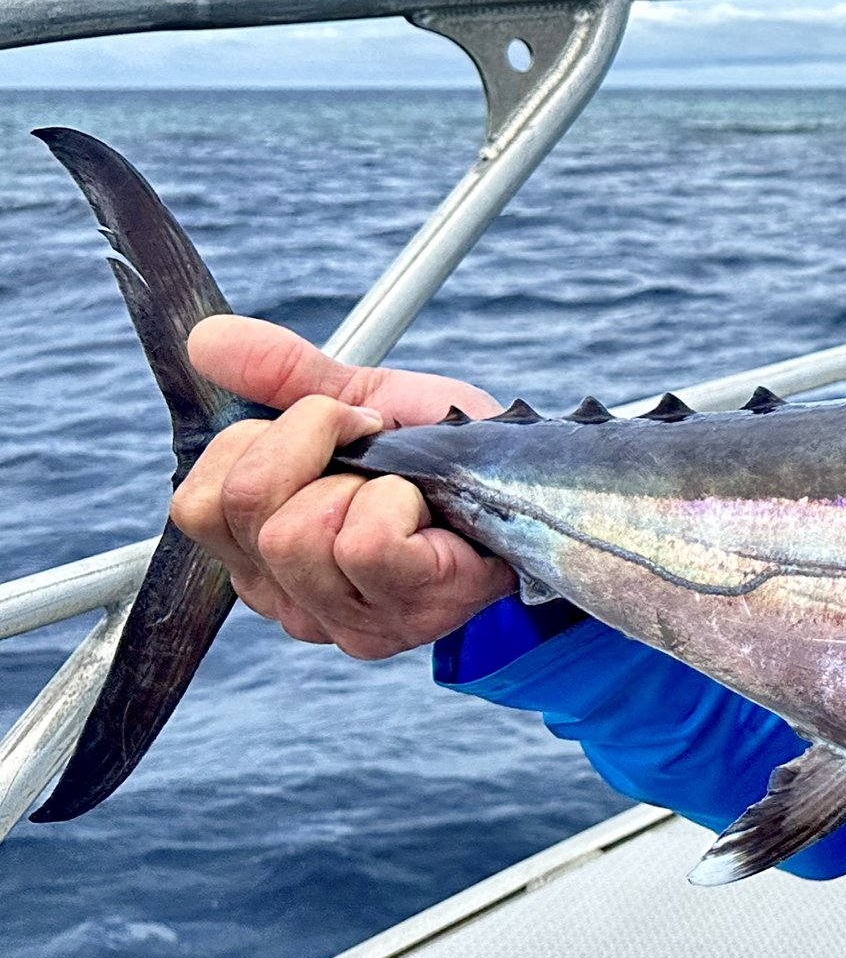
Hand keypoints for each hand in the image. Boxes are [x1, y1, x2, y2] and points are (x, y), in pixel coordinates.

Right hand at [172, 315, 513, 659]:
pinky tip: (429, 512)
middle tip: (373, 443)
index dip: (264, 439)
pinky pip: (365, 543)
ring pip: (296, 532)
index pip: (196, 503)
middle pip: (243, 505)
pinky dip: (400, 504)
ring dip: (362, 481)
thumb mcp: (364, 401)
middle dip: (312, 442)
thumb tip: (205, 338)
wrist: (536, 486)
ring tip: (404, 489)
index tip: (335, 423)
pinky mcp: (404, 615)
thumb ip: (284, 375)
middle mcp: (287, 598)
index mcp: (258, 555)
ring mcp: (343, 619)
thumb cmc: (448, 457)